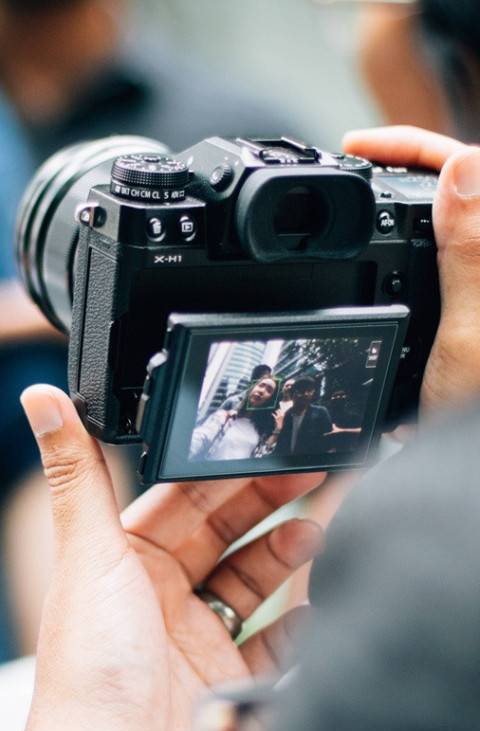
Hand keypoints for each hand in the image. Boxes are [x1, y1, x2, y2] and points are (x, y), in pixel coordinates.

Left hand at [13, 385, 324, 730]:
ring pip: (251, 576)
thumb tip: (46, 403)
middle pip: (225, 531)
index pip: (185, 497)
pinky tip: (314, 595)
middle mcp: (160, 592)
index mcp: (125, 558)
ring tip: (316, 527)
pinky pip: (270, 634)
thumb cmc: (90, 671)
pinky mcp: (223, 673)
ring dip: (284, 551)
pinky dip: (294, 615)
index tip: (262, 443)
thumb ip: (77, 475)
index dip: (225, 469)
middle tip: (308, 470)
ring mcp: (195, 633)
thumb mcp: (91, 556)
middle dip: (266, 500)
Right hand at [343, 125, 479, 414]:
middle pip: (453, 191)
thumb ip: (469, 252)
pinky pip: (433, 270)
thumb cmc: (479, 420)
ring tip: (356, 216)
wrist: (476, 465)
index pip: (466, 170)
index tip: (357, 148)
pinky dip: (402, 261)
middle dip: (401, 171)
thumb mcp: (468, 337)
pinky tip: (379, 273)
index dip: (411, 147)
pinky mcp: (464, 316)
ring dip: (400, 216)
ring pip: (439, 230)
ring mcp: (473, 293)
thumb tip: (462, 164)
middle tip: (351, 171)